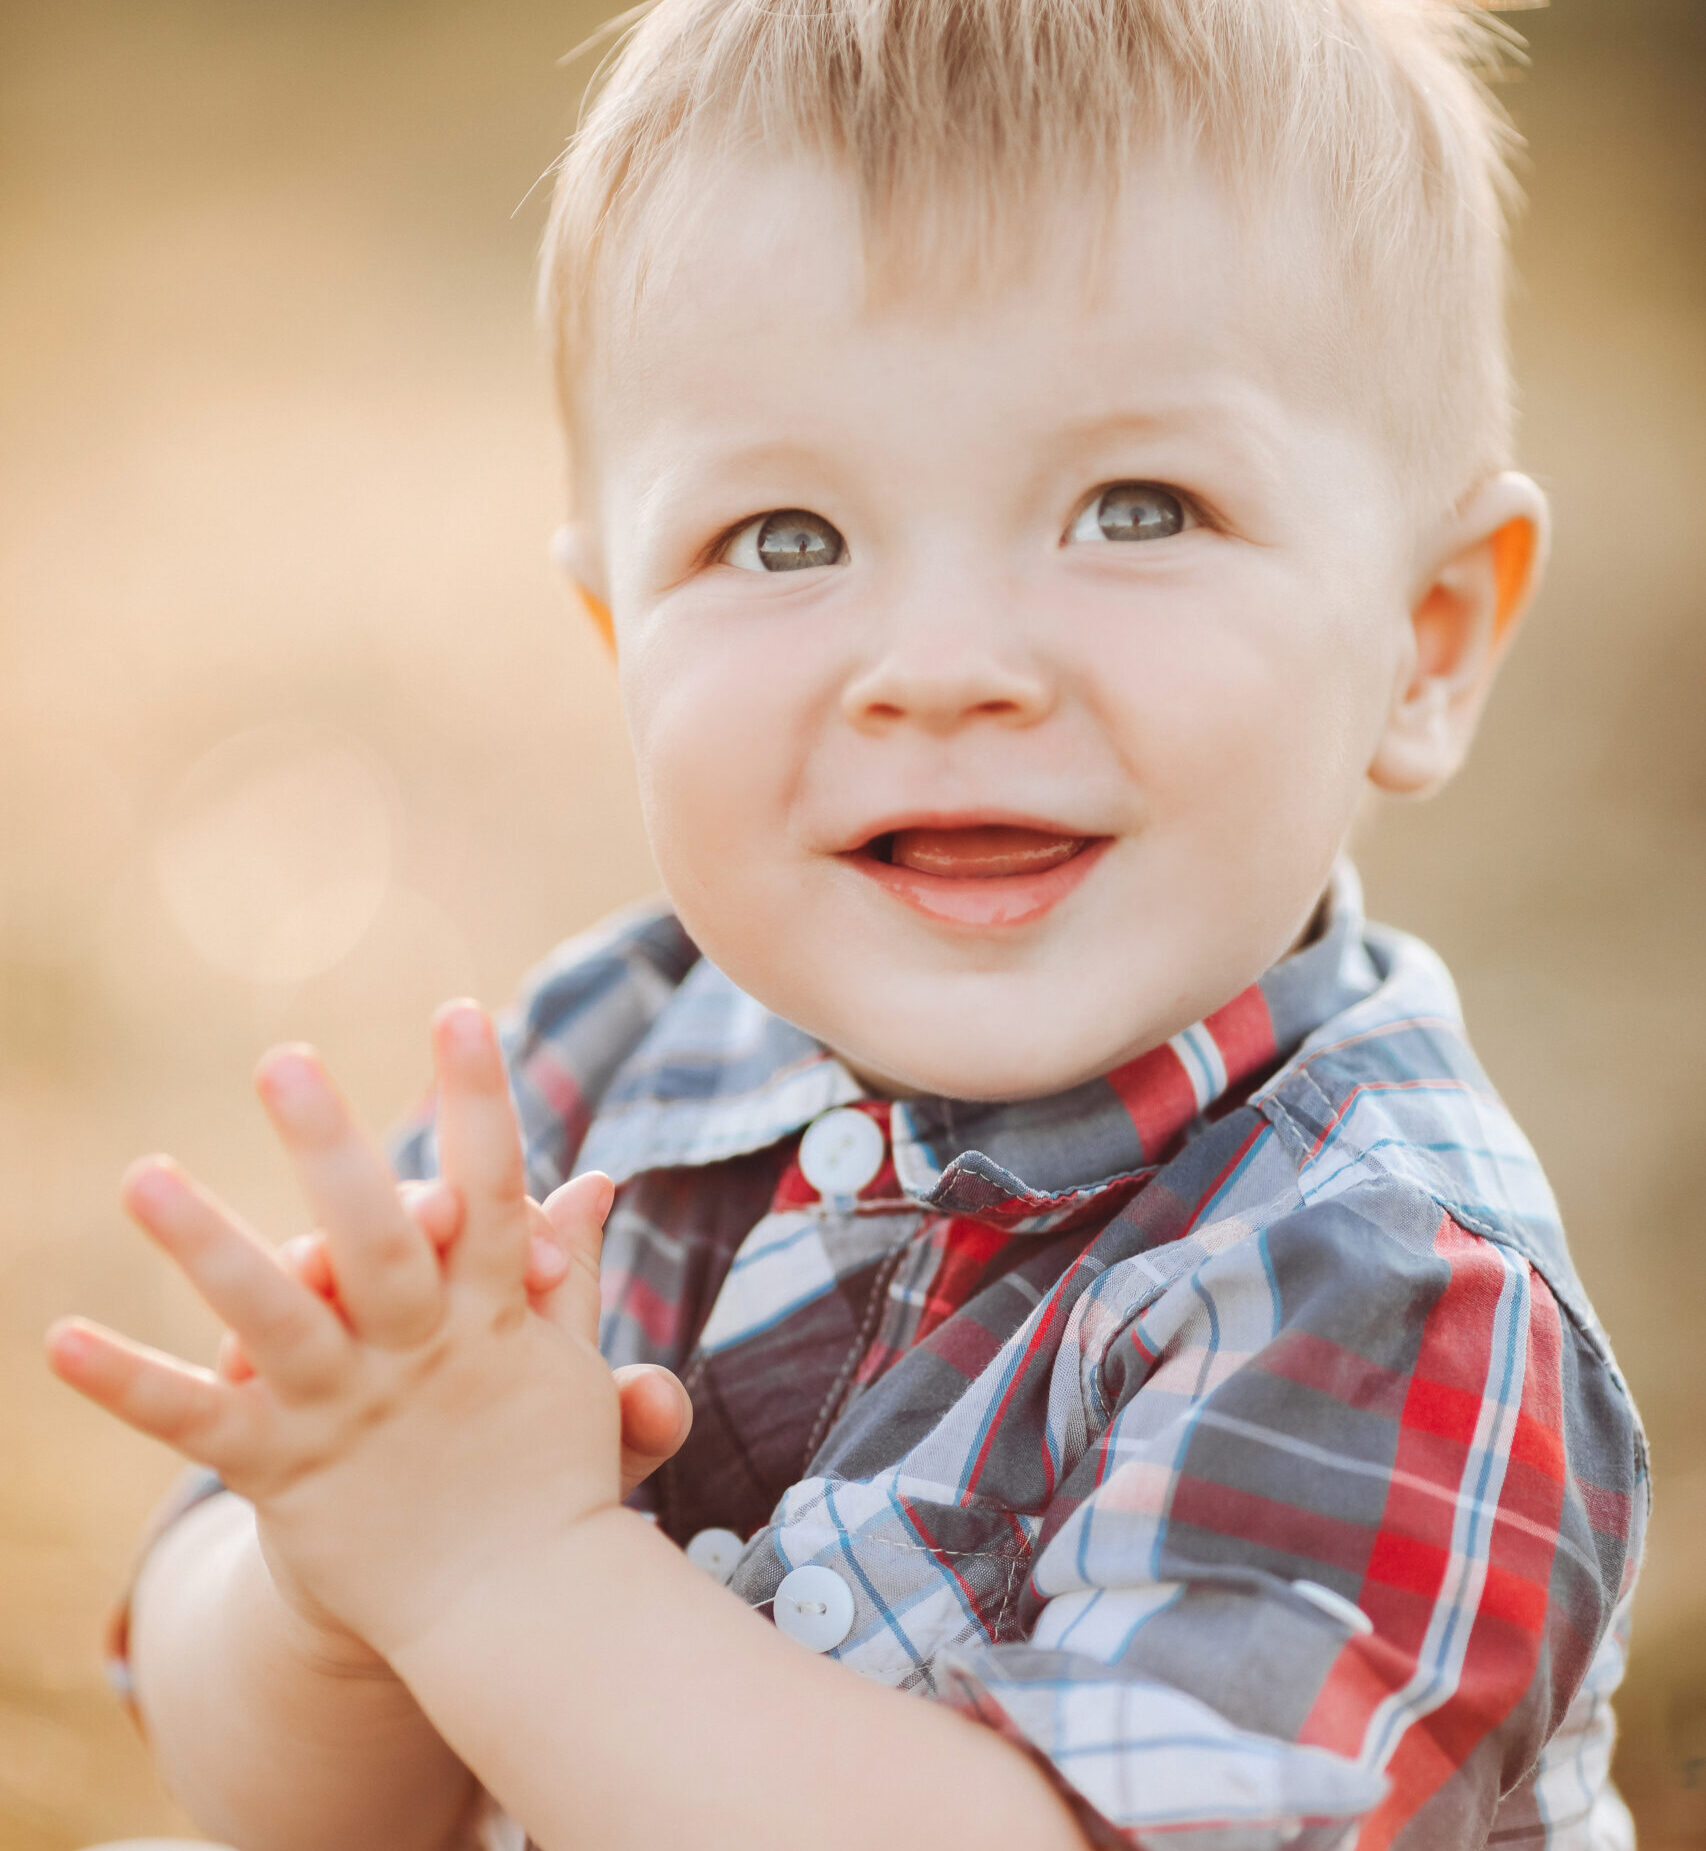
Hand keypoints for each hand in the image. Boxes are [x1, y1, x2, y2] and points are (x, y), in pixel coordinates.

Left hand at [48, 1003, 643, 1660]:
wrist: (513, 1612)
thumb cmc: (544, 1470)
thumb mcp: (564, 1361)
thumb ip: (566, 1266)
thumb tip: (596, 1178)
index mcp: (494, 1316)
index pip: (493, 1189)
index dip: (479, 1097)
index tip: (459, 1010)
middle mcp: (421, 1354)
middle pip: (378, 1237)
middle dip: (333, 1145)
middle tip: (284, 1060)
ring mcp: (350, 1413)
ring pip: (278, 1317)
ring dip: (209, 1245)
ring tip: (141, 1175)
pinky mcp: (286, 1473)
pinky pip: (201, 1423)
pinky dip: (129, 1384)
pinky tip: (57, 1336)